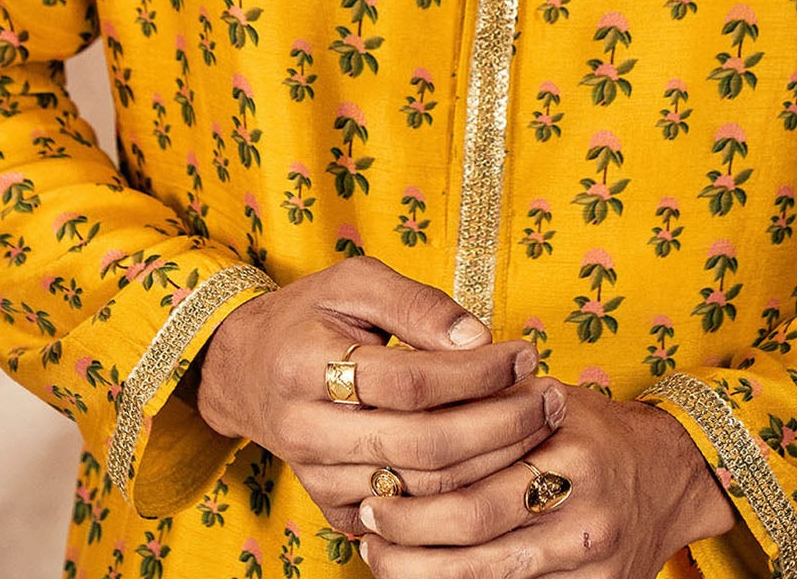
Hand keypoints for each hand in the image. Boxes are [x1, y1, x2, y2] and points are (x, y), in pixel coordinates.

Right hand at [195, 256, 563, 538]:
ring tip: (538, 424)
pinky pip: (407, 516)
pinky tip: (500, 464)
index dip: (476, 371)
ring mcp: (316, 477)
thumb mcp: (355, 281)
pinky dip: (459, 496)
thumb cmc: (310, 313)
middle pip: (424, 446)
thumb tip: (479, 337)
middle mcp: (305, 430)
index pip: (411, 380)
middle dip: (501, 424)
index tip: (525, 353)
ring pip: (422, 490)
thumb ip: (417, 303)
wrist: (244, 369)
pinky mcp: (330, 507)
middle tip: (551, 397)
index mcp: (305, 364)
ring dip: (492, 462)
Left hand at [356, 382, 735, 578]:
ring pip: (490, 574)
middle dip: (410, 531)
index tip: (374, 480)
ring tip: (383, 558)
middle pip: (474, 524)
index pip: (473, 464)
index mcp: (567, 444)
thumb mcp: (552, 398)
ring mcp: (591, 554)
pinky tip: (432, 578)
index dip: (414, 477)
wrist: (670, 477)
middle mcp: (583, 502)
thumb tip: (409, 402)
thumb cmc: (594, 430)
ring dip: (425, 571)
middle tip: (370, 524)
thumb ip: (493, 402)